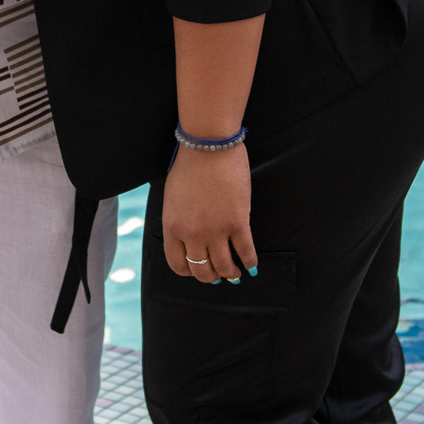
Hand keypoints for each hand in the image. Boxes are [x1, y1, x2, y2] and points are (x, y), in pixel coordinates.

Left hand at [163, 146, 255, 284]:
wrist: (208, 147)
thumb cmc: (189, 166)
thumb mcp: (172, 199)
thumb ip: (178, 221)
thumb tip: (188, 238)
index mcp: (172, 228)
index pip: (178, 265)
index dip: (188, 272)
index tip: (196, 271)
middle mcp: (192, 234)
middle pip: (201, 270)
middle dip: (210, 277)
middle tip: (217, 275)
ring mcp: (216, 230)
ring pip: (224, 267)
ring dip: (231, 274)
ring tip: (235, 274)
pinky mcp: (238, 222)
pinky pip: (246, 252)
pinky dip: (250, 262)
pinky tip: (251, 266)